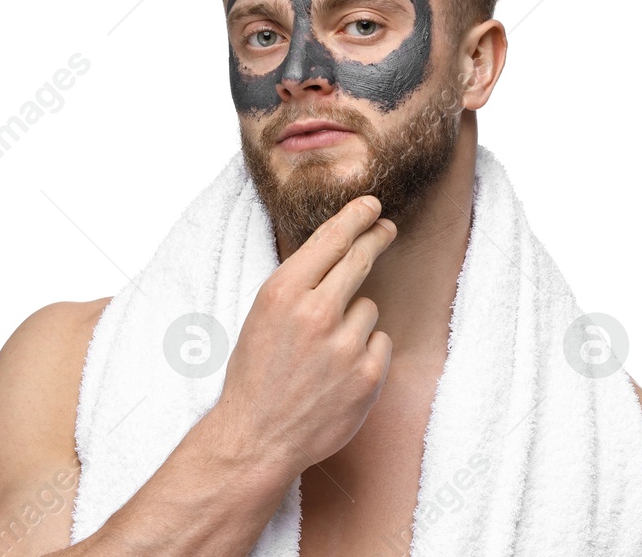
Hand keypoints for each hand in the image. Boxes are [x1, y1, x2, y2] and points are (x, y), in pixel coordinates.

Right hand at [211, 195, 396, 478]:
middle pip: (360, 259)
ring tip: (325, 351)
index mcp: (282, 292)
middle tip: (386, 228)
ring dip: (355, 321)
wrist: (258, 436)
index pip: (329, 239)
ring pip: (369, 308)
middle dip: (376, 239)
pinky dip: (365, 353)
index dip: (355, 217)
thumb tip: (338, 252)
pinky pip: (379, 343)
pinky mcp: (368, 375)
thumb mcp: (261, 316)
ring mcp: (345, 345)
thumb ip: (297, 285)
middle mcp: (315, 312)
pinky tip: (339, 372)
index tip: (371, 205)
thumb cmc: (255, 374)